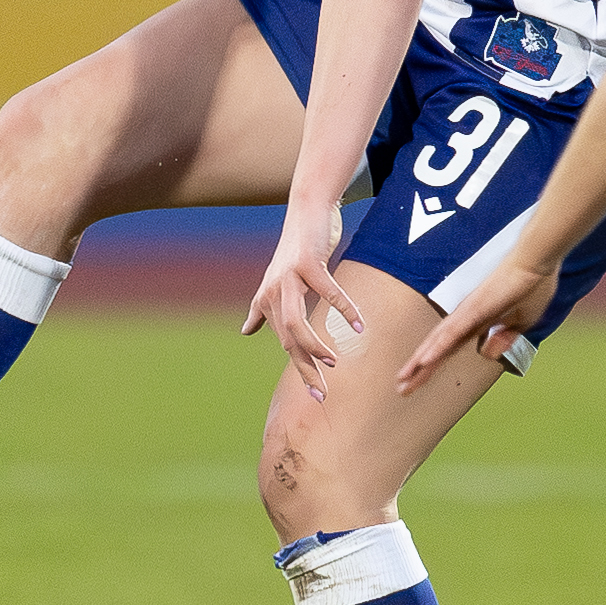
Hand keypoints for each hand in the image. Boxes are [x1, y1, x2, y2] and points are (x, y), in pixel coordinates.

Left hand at [241, 209, 358, 401]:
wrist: (307, 212)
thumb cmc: (297, 250)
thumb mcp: (276, 282)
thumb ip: (262, 308)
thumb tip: (245, 331)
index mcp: (268, 301)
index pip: (285, 343)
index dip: (301, 368)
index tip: (316, 393)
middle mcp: (273, 293)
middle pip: (288, 340)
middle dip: (305, 368)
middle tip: (321, 393)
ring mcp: (289, 278)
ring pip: (297, 323)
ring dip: (315, 346)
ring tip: (333, 362)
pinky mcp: (308, 264)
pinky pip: (328, 293)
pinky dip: (345, 310)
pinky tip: (360, 325)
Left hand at [398, 257, 557, 393]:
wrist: (538, 263)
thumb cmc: (532, 286)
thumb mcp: (521, 322)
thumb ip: (504, 337)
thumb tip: (487, 352)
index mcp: (478, 323)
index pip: (451, 349)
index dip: (435, 366)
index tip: (419, 381)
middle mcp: (467, 318)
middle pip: (438, 349)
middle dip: (420, 370)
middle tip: (401, 388)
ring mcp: (468, 313)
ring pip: (439, 342)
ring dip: (421, 362)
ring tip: (403, 381)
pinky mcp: (474, 309)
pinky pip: (453, 332)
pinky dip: (438, 347)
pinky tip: (425, 361)